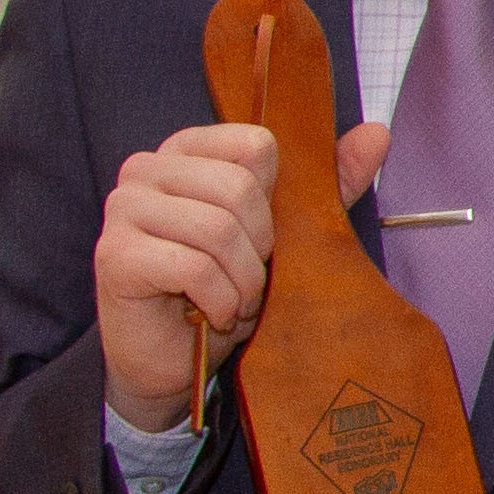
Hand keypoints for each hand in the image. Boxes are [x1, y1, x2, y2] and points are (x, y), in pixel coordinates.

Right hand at [93, 119, 390, 428]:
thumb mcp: (286, 234)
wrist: (170, 360)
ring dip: (242, 281)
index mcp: (186, 150)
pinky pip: (194, 267)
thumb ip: (330, 183)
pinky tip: (210, 315)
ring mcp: (123, 209)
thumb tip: (378, 133)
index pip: (256, 145)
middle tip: (248, 279)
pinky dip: (219, 300)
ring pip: (219, 229)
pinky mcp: (115, 254)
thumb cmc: (223, 289)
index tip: (261, 237)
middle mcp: (146, 168)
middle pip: (240, 189)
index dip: (274, 202)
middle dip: (261, 248)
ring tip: (233, 300)